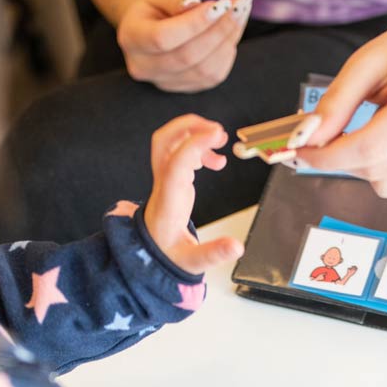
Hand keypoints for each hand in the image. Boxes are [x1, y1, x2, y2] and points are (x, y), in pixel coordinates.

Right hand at [117, 0, 251, 91]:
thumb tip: (199, 7)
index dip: (194, 23)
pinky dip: (228, 51)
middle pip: (188, 56)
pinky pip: (214, 76)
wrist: (152, 26)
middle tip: (240, 4)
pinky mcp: (186, 89)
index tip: (221, 2)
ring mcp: (165, 83)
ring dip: (229, 39)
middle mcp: (144, 67)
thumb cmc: (157, 6)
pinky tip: (233, 30)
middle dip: (220, 29)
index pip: (163, 38)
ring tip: (241, 12)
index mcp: (132, 39)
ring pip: (205, 69)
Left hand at [144, 115, 243, 272]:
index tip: (217, 134)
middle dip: (188, 125)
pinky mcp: (171, 180)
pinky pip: (180, 152)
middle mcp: (164, 184)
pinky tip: (215, 161)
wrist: (149, 256)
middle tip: (215, 129)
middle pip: (164, 140)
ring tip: (220, 141)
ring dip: (194, 133)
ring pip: (170, 141)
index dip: (196, 144)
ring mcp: (165, 179)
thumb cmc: (168, 255)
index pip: (177, 162)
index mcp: (168, 200)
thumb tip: (238, 247)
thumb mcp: (192, 260)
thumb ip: (214, 253)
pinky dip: (198, 148)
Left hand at [292, 7, 386, 198]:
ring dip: (367, 165)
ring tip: (383, 128)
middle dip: (344, 157)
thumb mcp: (370, 61)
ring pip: (385, 187)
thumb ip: (335, 102)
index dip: (327, 156)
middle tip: (339, 132)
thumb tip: (306, 139)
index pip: (369, 148)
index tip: (300, 150)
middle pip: (374, 171)